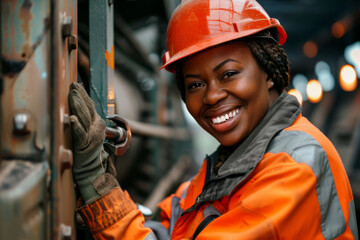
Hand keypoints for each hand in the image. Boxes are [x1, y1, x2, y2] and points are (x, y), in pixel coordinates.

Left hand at [68, 82, 116, 203]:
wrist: (95, 172)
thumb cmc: (91, 155)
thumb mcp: (92, 136)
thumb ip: (86, 124)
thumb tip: (77, 112)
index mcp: (98, 124)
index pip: (90, 106)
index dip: (83, 95)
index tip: (77, 84)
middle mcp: (96, 128)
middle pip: (87, 108)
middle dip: (79, 95)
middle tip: (73, 85)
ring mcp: (91, 136)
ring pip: (83, 117)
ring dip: (77, 105)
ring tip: (72, 94)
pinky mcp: (85, 145)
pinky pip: (80, 134)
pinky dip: (76, 126)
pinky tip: (71, 119)